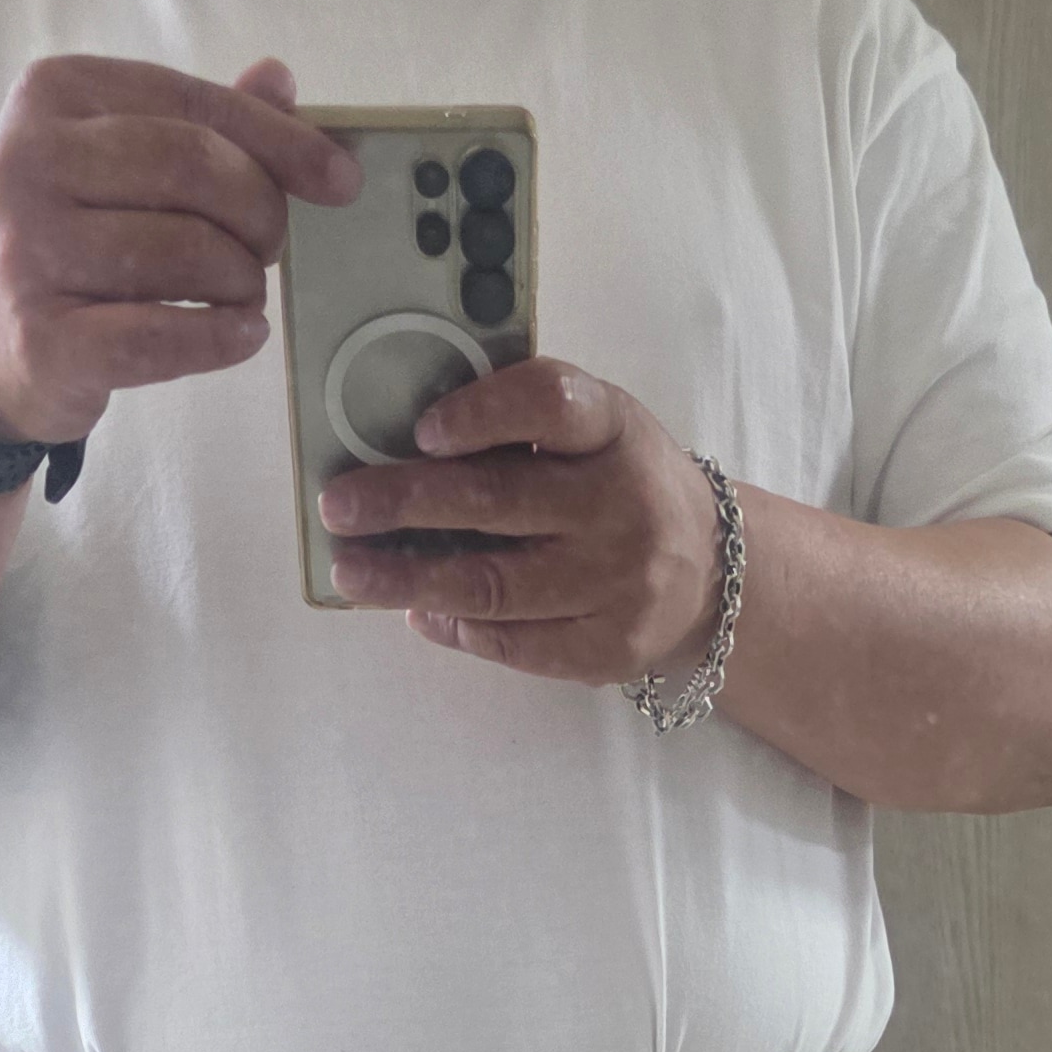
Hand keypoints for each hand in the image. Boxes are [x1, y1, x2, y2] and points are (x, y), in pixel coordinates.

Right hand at [0, 54, 358, 445]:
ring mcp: (30, 250)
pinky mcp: (44, 337)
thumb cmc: (65, 238)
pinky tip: (240, 334)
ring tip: (241, 293)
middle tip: (268, 248)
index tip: (339, 181)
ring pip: (185, 254)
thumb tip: (280, 81)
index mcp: (54, 93)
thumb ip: (194, 121)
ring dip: (240, 281)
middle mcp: (30, 160)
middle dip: (258, 213)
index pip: (192, 103)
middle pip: (192, 170)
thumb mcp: (114, 159)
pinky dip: (219, 338)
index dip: (279, 143)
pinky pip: (161, 336)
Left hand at [319, 360, 726, 685]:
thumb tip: (404, 447)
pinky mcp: (609, 646)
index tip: (422, 430)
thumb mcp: (597, 430)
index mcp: (615, 429)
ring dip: (408, 580)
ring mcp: (619, 582)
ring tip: (352, 572)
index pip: (548, 405)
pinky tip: (420, 612)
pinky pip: (516, 643)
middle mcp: (622, 503)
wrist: (712, 569)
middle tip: (339, 506)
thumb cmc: (623, 483)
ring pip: (493, 585)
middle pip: (498, 502)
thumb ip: (523, 426)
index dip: (481, 414)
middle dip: (404, 502)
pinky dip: (457, 628)